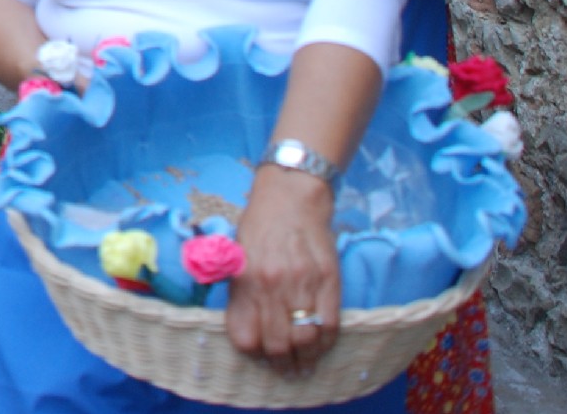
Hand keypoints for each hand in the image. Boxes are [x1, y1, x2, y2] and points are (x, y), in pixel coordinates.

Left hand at [228, 167, 341, 376]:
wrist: (291, 197)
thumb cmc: (260, 226)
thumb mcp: (236, 257)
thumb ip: (239, 295)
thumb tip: (246, 333)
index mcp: (246, 280)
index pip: (246, 336)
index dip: (253, 353)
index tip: (260, 357)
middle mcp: (273, 285)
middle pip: (277, 343)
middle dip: (281, 363)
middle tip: (285, 369)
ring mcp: (303, 283)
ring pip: (305, 339)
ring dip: (306, 359)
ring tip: (304, 365)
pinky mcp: (330, 280)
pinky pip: (330, 324)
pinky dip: (326, 342)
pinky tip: (321, 346)